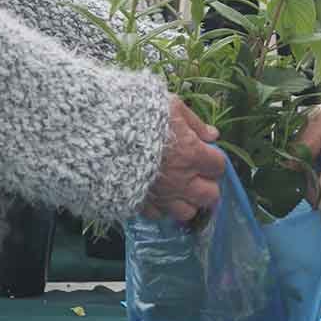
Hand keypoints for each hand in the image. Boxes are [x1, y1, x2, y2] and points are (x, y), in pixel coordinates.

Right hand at [142, 96, 224, 222]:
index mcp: (192, 155)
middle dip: (208, 185)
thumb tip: (213, 135)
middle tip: (198, 175)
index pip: (218, 166)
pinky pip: (158, 215)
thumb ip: (194, 122)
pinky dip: (161, 207)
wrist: (101, 134)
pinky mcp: (140, 204)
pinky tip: (157, 193)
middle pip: (210, 196)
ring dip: (187, 201)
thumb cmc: (139, 113)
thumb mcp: (171, 106)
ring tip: (179, 189)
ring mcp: (161, 196)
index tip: (206, 155)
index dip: (214, 161)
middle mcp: (181, 180)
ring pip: (187, 212)